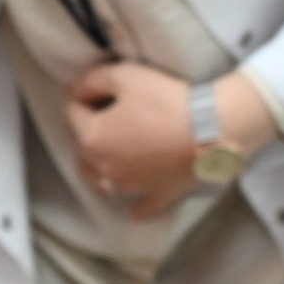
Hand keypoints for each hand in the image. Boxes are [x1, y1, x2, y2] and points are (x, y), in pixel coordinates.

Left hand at [65, 63, 251, 218]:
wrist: (210, 130)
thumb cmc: (166, 101)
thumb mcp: (125, 75)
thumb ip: (92, 79)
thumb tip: (75, 90)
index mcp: (92, 138)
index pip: (72, 113)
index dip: (82, 97)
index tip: (96, 89)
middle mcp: (103, 167)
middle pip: (83, 147)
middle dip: (89, 131)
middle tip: (109, 116)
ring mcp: (128, 187)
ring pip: (101, 182)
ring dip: (100, 169)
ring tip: (110, 157)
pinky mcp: (154, 197)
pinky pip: (138, 208)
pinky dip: (134, 204)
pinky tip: (133, 204)